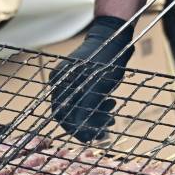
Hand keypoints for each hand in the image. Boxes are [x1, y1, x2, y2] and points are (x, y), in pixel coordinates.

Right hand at [50, 16, 134, 142]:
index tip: (91, 137)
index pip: (61, 115)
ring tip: (112, 116)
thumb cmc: (106, 58)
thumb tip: (79, 129)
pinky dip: (99, 106)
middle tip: (107, 128)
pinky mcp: (82, 81)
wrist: (113, 37)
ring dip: (97, 115)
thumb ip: (86, 107)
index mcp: (60, 82)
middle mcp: (62, 83)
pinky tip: (111, 105)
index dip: (76, 130)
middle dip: (90, 124)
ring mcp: (71, 81)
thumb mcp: (98, 85)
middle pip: (71, 113)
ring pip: (80, 108)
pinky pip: (87, 100)